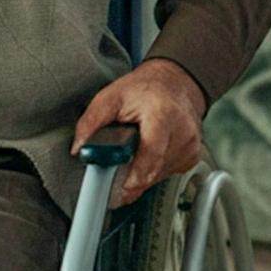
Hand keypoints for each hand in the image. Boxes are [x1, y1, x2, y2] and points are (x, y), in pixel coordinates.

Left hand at [71, 59, 206, 207]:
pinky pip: (167, 174)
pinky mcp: (193, 156)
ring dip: (141, 172)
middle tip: (119, 162)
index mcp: (163, 114)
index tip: (119, 189)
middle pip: (152, 171)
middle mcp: (182, 131)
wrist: (175, 82)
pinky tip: (150, 151)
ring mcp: (190, 146)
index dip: (134, 176)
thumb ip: (92, 120)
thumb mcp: (112, 95)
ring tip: (137, 148)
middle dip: (131, 174)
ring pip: (158, 177)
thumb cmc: (145, 88)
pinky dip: (154, 168)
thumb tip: (78, 148)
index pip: (152, 154)